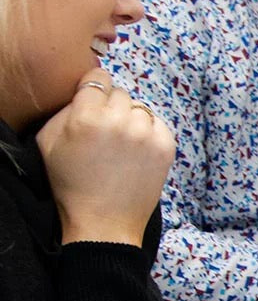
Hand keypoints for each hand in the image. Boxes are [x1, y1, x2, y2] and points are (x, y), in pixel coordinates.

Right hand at [36, 68, 174, 246]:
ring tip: (121, 144)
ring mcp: (146, 133)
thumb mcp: (48, 143)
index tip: (93, 101)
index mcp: (87, 117)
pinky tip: (136, 151)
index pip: (98, 79)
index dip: (93, 89)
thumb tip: (85, 90)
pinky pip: (158, 123)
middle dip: (111, 107)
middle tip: (104, 131)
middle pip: (120, 93)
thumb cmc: (71, 183)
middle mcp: (119, 121)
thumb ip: (64, 109)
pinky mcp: (166, 146)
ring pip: (140, 108)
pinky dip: (149, 132)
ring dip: (131, 119)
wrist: (104, 222)